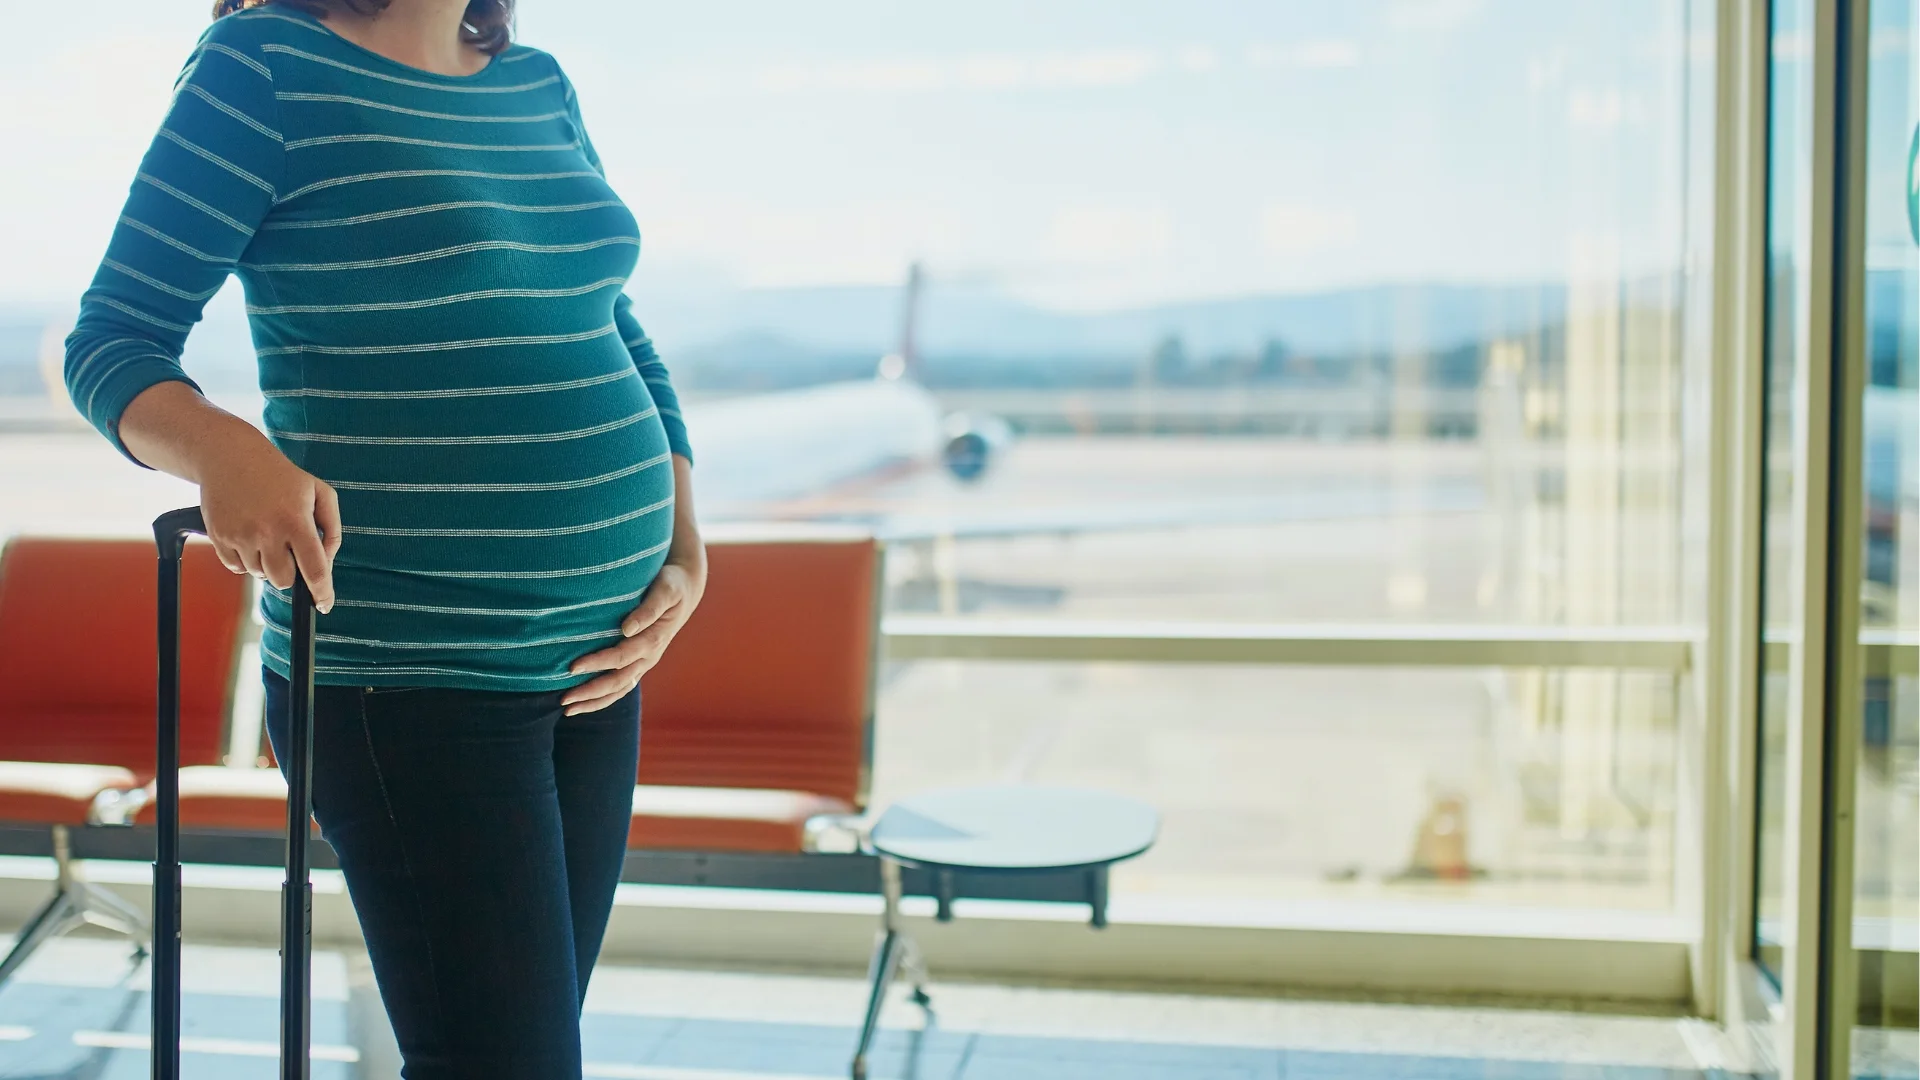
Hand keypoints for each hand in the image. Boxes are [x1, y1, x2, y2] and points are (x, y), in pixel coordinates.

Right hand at [199, 435, 340, 612]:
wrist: (230, 457)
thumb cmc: (281, 476)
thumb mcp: (319, 493)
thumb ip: (331, 529)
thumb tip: (327, 562)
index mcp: (295, 522)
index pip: (314, 569)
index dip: (322, 592)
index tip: (324, 604)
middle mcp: (267, 532)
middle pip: (283, 581)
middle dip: (291, 574)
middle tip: (289, 552)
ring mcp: (240, 537)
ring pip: (260, 575)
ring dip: (268, 564)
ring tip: (267, 534)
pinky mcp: (219, 538)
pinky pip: (237, 568)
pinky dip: (246, 560)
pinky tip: (250, 536)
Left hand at [563, 553, 706, 714]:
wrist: (685, 590)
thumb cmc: (671, 584)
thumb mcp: (666, 590)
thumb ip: (649, 608)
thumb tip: (627, 628)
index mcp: (654, 639)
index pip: (622, 656)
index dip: (597, 663)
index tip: (571, 667)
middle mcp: (649, 656)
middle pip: (619, 681)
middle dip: (591, 692)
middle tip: (563, 700)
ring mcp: (645, 662)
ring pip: (620, 689)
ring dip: (594, 701)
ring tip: (567, 709)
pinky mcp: (639, 663)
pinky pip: (621, 686)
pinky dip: (602, 697)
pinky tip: (583, 703)